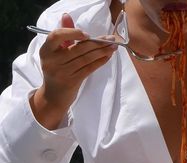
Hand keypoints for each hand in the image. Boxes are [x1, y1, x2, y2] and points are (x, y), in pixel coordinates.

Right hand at [30, 13, 116, 128]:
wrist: (53, 96)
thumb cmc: (56, 70)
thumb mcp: (55, 53)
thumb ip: (63, 35)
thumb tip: (67, 16)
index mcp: (46, 51)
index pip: (56, 36)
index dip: (72, 33)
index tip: (87, 34)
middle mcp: (52, 61)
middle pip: (78, 48)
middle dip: (97, 42)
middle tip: (111, 39)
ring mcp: (62, 72)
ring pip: (86, 58)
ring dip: (102, 52)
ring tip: (113, 47)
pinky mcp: (72, 81)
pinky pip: (88, 69)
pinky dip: (99, 62)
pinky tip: (107, 57)